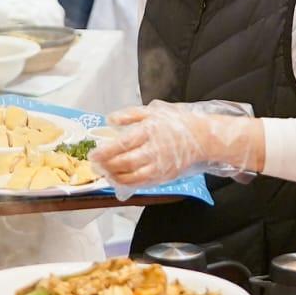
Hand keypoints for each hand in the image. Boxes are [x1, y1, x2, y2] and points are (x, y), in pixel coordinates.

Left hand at [90, 102, 261, 187]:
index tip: (93, 153)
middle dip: (106, 166)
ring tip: (105, 173)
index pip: (122, 144)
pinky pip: (143, 183)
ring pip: (132, 176)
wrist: (201, 138)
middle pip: (124, 162)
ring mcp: (160, 166)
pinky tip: (120, 179)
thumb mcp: (153, 111)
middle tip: (95, 165)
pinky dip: (128, 183)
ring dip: (115, 177)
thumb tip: (110, 120)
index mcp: (149, 131)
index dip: (105, 152)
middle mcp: (154, 150)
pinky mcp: (164, 176)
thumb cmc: (176, 123)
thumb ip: (129, 115)